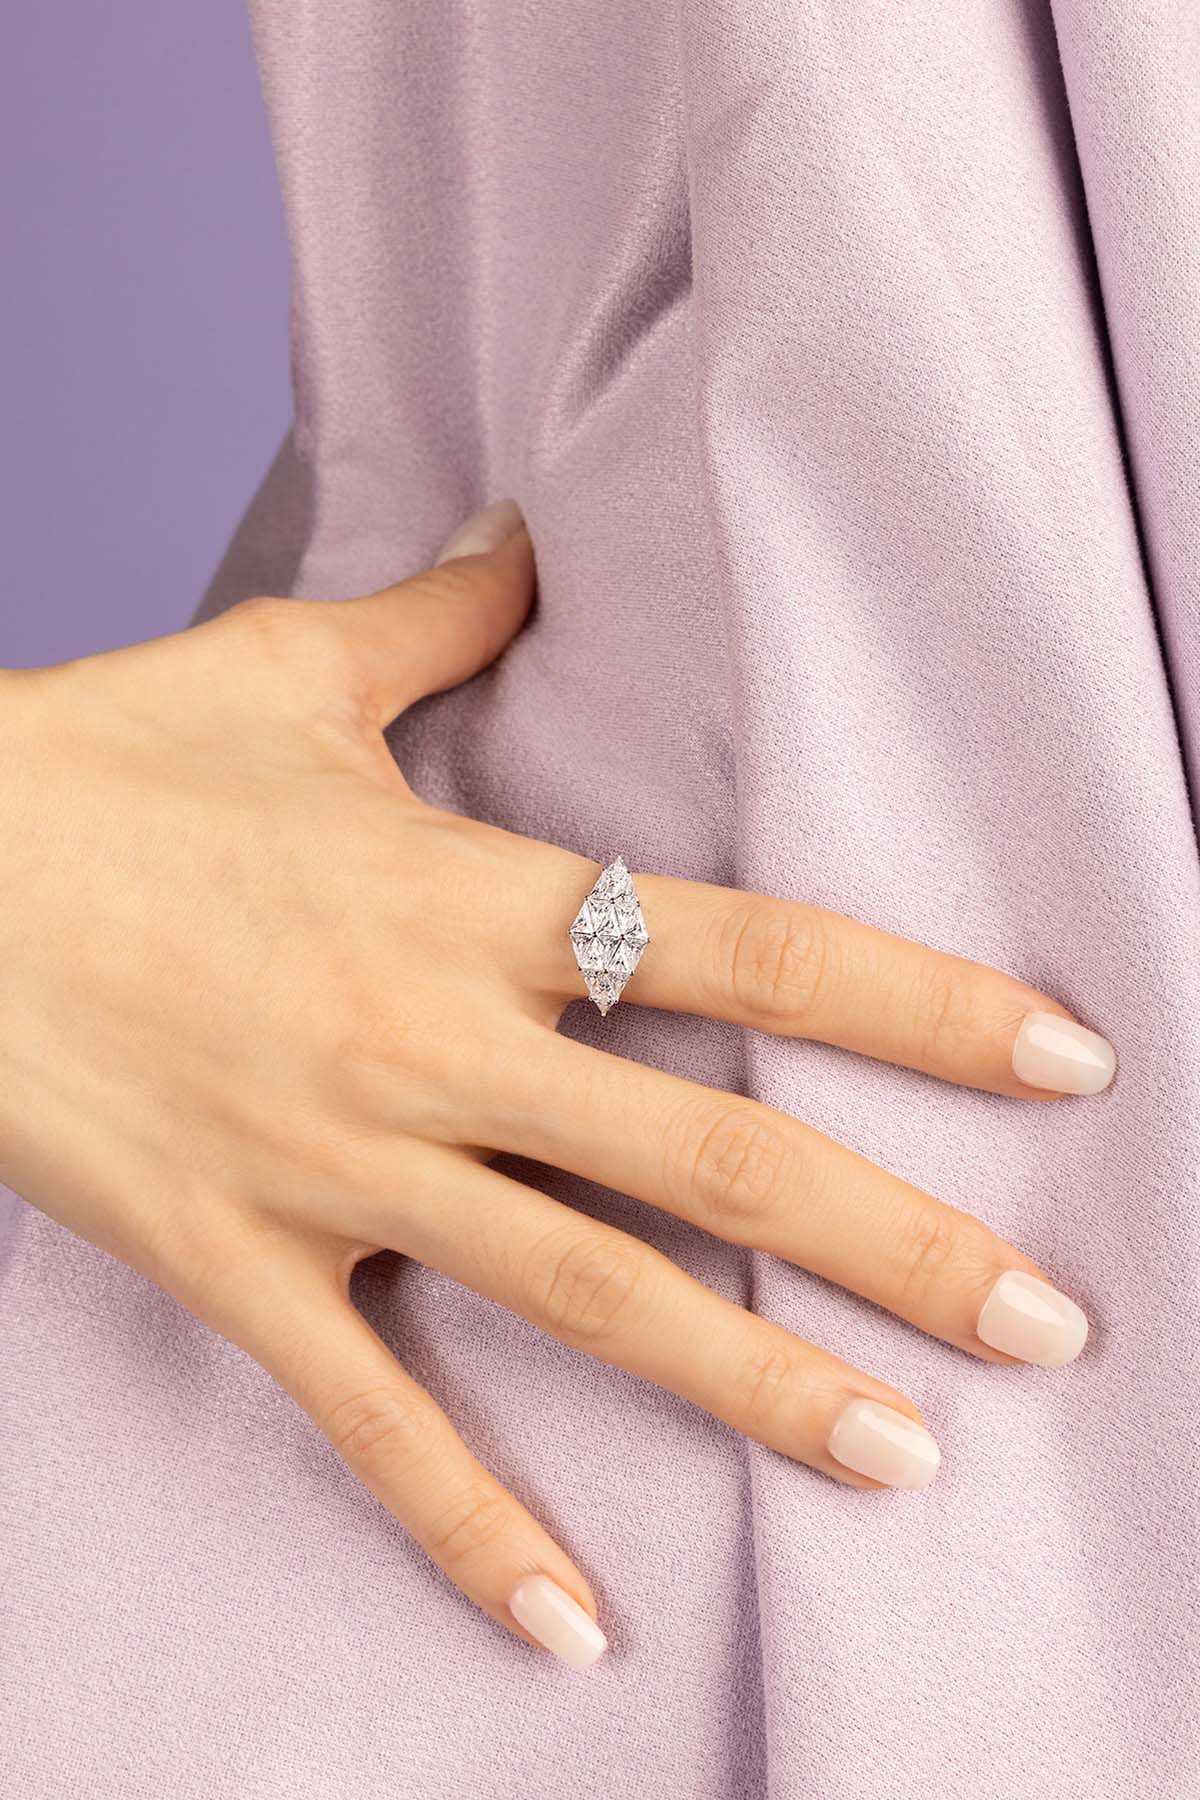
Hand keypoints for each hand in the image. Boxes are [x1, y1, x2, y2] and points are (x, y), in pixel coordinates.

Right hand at [0, 498, 1114, 1669]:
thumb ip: (439, 610)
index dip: (920, 1004)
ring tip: (906, 1459)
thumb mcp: (285, 666)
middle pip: (713, 1156)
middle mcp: (438, 1046)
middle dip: (899, 1244)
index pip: (750, 949)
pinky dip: (472, 1525)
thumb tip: (528, 528)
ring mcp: (340, 1168)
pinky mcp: (238, 1262)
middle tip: (1055, 1328)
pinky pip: (373, 1418)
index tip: (1065, 1062)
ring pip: (587, 1297)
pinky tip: (575, 1625)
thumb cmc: (98, 761)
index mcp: (473, 897)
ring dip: (758, 1388)